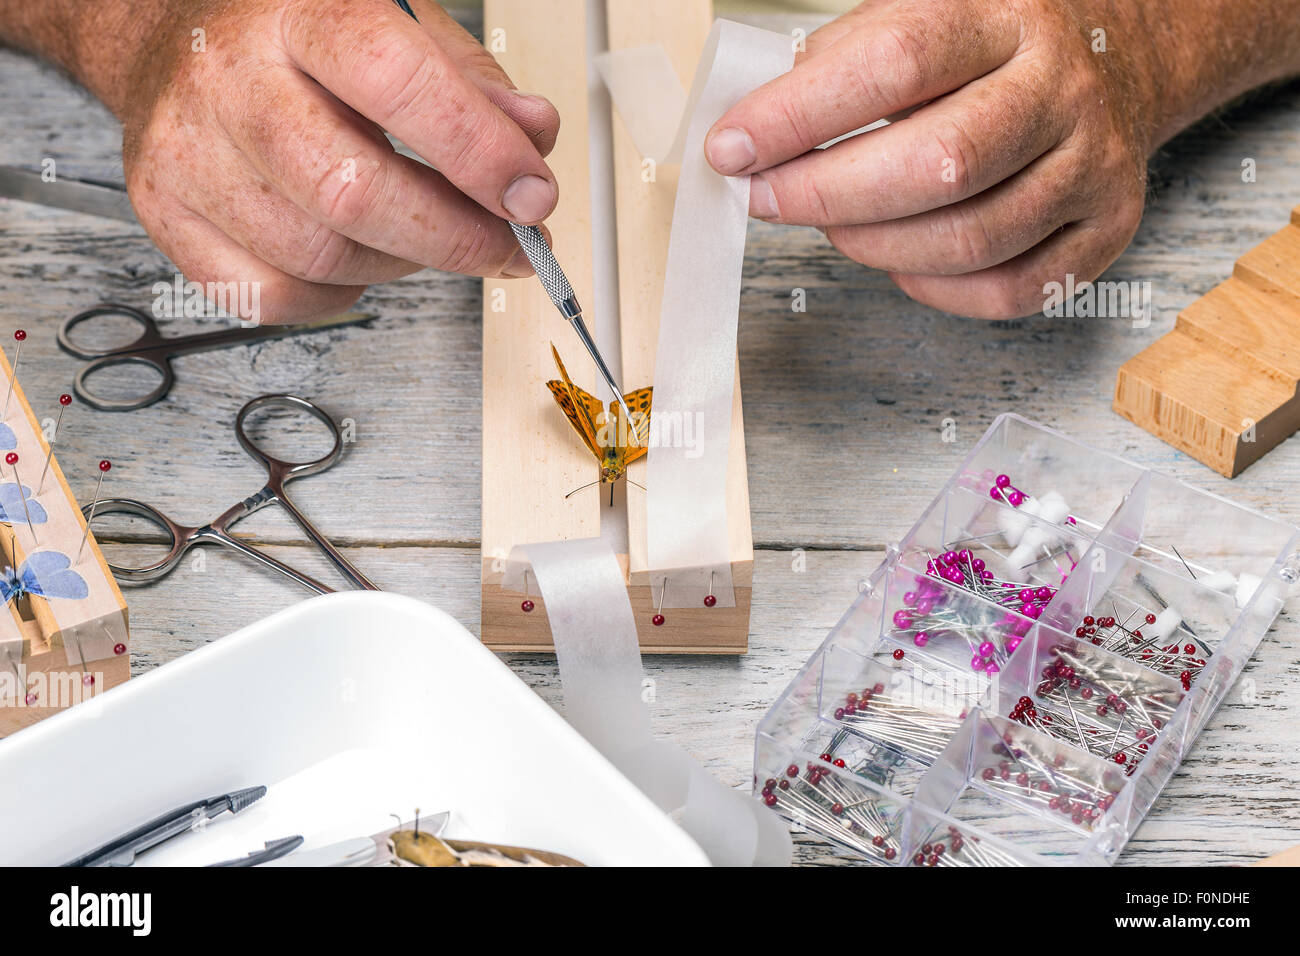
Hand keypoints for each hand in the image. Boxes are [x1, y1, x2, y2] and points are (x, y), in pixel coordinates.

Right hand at [113, 0, 559, 321]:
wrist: (171, 40)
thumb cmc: (290, 34)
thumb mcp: (392, 20)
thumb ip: (469, 78)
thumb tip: (533, 136)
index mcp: (297, 10)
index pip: (396, 81)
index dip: (478, 152)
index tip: (532, 196)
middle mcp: (230, 79)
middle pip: (352, 192)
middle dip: (455, 237)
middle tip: (507, 246)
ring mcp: (189, 153)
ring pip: (319, 256)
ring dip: (402, 266)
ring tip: (427, 236)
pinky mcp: (168, 216)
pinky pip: (273, 296)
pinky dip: (336, 296)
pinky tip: (358, 259)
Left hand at [703, 0, 1191, 318]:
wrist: (1121, 54)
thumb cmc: (994, 44)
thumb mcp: (920, 12)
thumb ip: (841, 60)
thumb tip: (758, 132)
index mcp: (1005, 15)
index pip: (894, 63)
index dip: (799, 116)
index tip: (732, 148)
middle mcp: (1059, 89)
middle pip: (938, 164)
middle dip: (827, 195)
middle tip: (767, 199)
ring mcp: (1092, 163)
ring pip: (969, 239)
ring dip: (873, 245)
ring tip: (833, 224)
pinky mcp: (1105, 228)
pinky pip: (1007, 291)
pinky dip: (934, 288)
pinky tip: (901, 258)